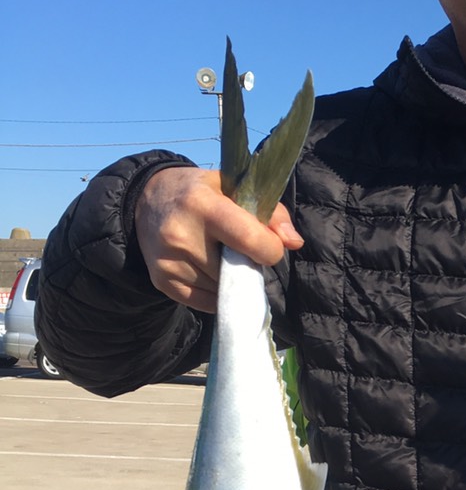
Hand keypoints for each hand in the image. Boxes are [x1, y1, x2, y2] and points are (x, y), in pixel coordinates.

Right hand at [135, 167, 302, 313]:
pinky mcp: (163, 281)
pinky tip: (207, 268)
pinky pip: (207, 302)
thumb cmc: (200, 192)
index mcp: (202, 205)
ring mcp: (170, 262)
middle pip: (238, 270)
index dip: (269, 249)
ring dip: (231, 278)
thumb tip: (294, 243)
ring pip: (224, 289)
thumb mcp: (234, 187)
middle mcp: (181, 235)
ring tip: (216, 254)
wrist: (147, 201)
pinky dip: (215, 291)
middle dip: (248, 263)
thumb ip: (271, 212)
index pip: (250, 240)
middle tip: (236, 247)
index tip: (268, 245)